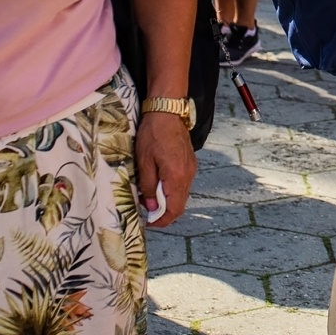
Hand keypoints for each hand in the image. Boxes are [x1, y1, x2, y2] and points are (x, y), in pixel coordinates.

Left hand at [136, 111, 196, 227]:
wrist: (168, 112)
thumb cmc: (153, 134)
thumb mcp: (144, 162)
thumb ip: (148, 186)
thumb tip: (151, 206)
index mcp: (177, 176)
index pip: (174, 209)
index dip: (162, 221)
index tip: (149, 223)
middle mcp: (188, 175)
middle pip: (179, 205)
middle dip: (163, 212)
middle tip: (146, 211)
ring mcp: (191, 168)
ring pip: (181, 194)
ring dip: (167, 200)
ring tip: (149, 196)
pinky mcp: (190, 162)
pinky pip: (182, 183)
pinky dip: (171, 190)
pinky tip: (158, 183)